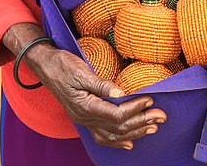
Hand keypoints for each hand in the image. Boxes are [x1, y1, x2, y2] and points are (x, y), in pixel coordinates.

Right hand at [28, 44, 166, 149]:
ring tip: (152, 128)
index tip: (150, 99)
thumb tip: (121, 93)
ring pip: (112, 135)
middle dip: (141, 122)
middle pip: (118, 127)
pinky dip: (117, 141)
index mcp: (85, 106)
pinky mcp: (84, 118)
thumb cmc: (62, 65)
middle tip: (161, 116)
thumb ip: (101, 84)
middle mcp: (85, 117)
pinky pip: (101, 136)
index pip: (116, 114)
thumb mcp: (81, 70)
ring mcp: (84, 120)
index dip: (135, 109)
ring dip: (134, 132)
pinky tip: (129, 142)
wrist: (45, 66)